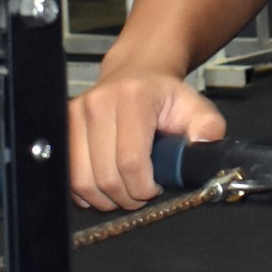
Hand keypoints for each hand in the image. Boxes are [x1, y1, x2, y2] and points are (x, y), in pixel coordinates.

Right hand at [68, 72, 225, 210]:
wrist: (137, 73)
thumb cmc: (164, 95)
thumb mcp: (196, 107)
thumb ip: (208, 129)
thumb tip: (203, 148)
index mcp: (133, 98)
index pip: (131, 162)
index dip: (144, 187)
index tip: (155, 188)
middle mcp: (99, 104)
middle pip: (106, 177)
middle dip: (128, 196)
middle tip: (142, 191)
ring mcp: (76, 114)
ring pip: (83, 181)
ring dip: (106, 198)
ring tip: (125, 188)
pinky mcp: (63, 126)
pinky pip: (68, 175)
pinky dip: (86, 190)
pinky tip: (105, 184)